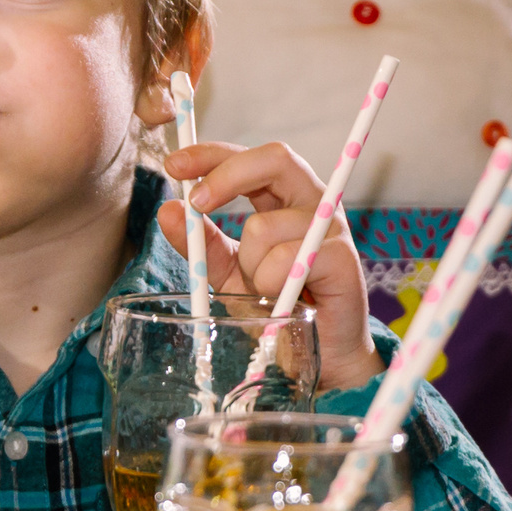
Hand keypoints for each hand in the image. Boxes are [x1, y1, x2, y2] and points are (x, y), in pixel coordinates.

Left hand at [157, 140, 382, 390]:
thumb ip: (202, 245)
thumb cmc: (277, 307)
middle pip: (274, 158)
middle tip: (197, 204)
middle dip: (226, 175)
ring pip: (264, 225)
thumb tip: (169, 210)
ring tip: (265, 290)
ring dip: (249, 265)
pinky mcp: (343, 256)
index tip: (174, 166)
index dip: (212, 155)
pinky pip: (285, 260)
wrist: (317, 355)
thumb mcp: (228, 274)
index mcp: (284, 199)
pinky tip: (283, 300)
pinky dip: (270, 284)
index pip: (250, 158)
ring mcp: (331, 227)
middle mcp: (311, 203)